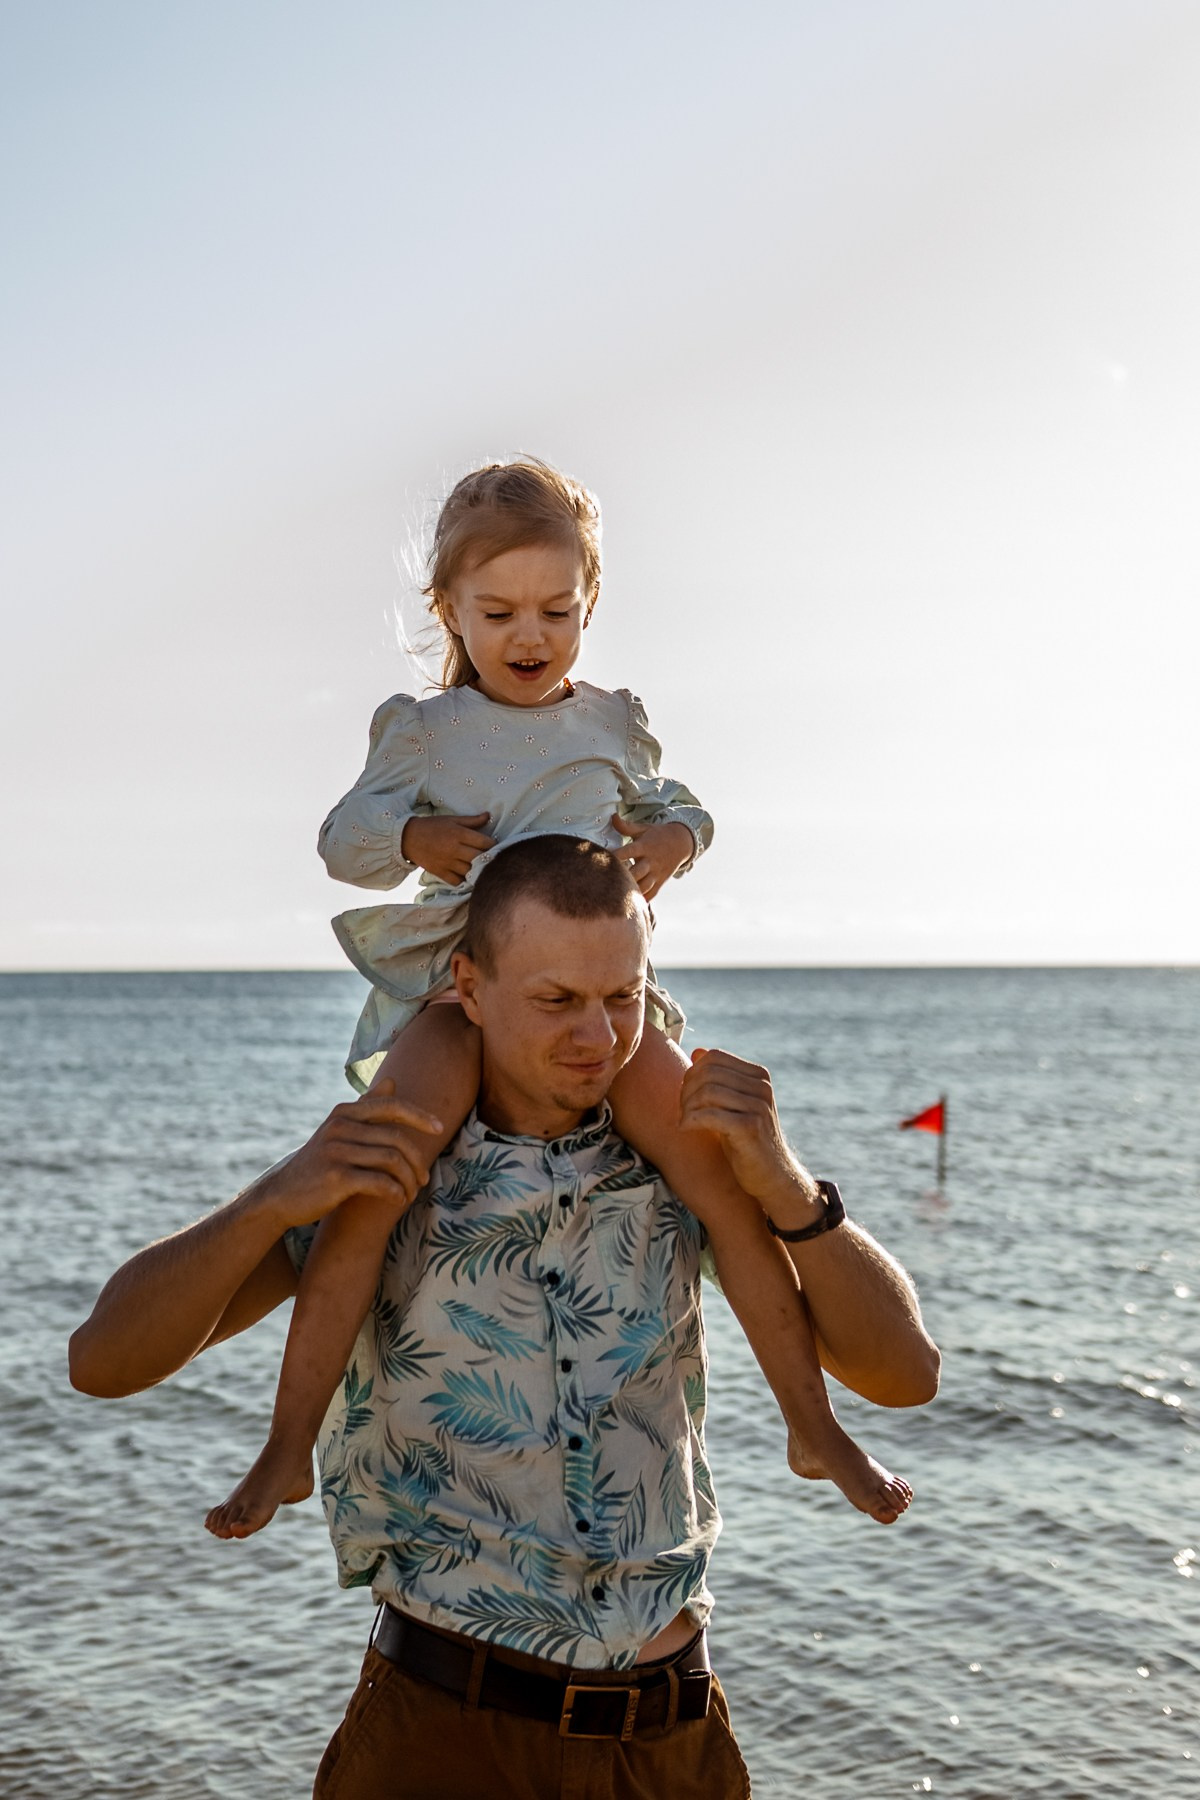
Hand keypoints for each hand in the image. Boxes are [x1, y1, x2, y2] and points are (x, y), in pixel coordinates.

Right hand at [256, 1080, 444, 1230]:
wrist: (281, 1196)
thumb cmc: (317, 1164)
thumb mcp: (339, 1131)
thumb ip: (366, 1108)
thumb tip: (392, 1081)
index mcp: (344, 1113)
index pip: (391, 1106)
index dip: (419, 1116)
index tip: (439, 1128)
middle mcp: (340, 1127)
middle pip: (397, 1137)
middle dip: (417, 1159)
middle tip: (424, 1178)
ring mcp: (337, 1151)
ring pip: (392, 1160)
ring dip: (409, 1179)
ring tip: (411, 1192)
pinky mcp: (336, 1177)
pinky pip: (380, 1182)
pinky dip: (395, 1192)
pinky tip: (397, 1199)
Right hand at [402, 813, 495, 884]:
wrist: (408, 837)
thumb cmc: (432, 826)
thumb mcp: (452, 819)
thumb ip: (471, 820)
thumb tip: (488, 816)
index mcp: (459, 834)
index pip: (485, 842)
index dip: (493, 845)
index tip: (493, 845)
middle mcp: (455, 849)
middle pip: (480, 858)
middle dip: (488, 858)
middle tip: (489, 858)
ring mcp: (447, 862)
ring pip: (470, 871)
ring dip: (476, 870)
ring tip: (478, 867)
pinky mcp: (440, 872)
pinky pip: (457, 881)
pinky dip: (463, 880)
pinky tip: (465, 875)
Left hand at [610, 815, 693, 898]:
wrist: (681, 843)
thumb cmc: (657, 835)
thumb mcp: (643, 829)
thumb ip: (626, 826)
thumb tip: (612, 816)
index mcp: (644, 846)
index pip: (628, 851)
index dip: (615, 856)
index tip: (600, 860)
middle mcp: (650, 861)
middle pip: (635, 872)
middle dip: (622, 878)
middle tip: (604, 883)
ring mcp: (656, 873)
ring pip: (643, 886)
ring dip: (630, 891)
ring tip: (614, 896)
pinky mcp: (660, 882)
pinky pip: (651, 894)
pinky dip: (641, 900)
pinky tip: (629, 905)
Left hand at [678, 1048, 821, 1219]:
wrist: (772, 1175)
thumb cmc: (747, 1140)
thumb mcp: (733, 1105)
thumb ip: (719, 1078)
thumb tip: (698, 1051)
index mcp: (759, 1076)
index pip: (714, 1057)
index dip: (693, 1072)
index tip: (686, 1096)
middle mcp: (762, 1087)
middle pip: (708, 1073)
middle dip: (687, 1090)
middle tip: (682, 1111)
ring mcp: (759, 1106)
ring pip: (707, 1092)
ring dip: (687, 1107)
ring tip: (684, 1121)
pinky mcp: (751, 1128)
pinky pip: (710, 1115)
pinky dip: (690, 1120)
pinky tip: (685, 1128)